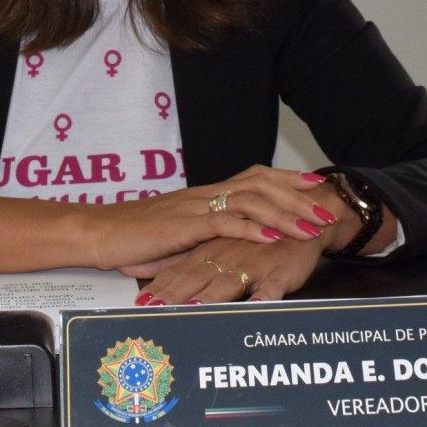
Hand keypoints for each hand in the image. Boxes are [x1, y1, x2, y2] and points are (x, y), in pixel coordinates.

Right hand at [86, 168, 336, 270]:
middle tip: (327, 209)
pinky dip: (252, 228)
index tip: (314, 187)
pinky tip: (274, 236)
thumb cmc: (135, 239)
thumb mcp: (178, 236)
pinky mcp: (183, 225)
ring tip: (311, 226)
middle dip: (297, 197)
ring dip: (285, 213)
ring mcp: (195, 207)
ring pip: (250, 200)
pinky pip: (224, 222)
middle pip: (261, 184)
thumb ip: (205, 238)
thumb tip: (231, 248)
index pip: (254, 177)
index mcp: (205, 195)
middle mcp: (204, 194)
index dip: (286, 181)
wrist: (100, 233)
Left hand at [128, 235, 326, 304]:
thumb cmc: (260, 240)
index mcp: (210, 251)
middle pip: (196, 277)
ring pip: (229, 280)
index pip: (179, 271)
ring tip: (195, 307)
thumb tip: (165, 286)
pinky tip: (258, 305)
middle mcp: (226, 256)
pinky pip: (272, 284)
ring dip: (212, 294)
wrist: (304, 215)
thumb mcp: (223, 250)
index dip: (160, 287)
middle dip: (175, 294)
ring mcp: (252, 263)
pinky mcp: (279, 270)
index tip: (139, 304)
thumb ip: (196, 267)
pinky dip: (264, 295)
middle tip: (155, 310)